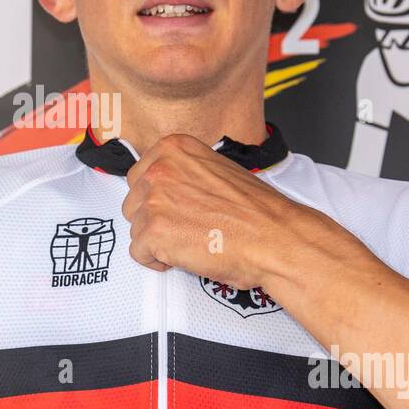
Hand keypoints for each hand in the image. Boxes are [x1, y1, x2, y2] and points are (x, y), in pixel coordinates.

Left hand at [121, 133, 380, 308]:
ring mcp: (154, 199)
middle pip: (133, 202)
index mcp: (174, 147)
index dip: (158, 199)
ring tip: (191, 242)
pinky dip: (158, 261)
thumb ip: (184, 172)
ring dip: (158, 241)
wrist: (275, 238)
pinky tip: (185, 256)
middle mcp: (160, 168)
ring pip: (136, 228)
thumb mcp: (215, 170)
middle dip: (154, 219)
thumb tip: (164, 187)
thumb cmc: (255, 211)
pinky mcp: (154, 232)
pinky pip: (139, 253)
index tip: (178, 209)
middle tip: (187, 229)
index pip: (141, 175)